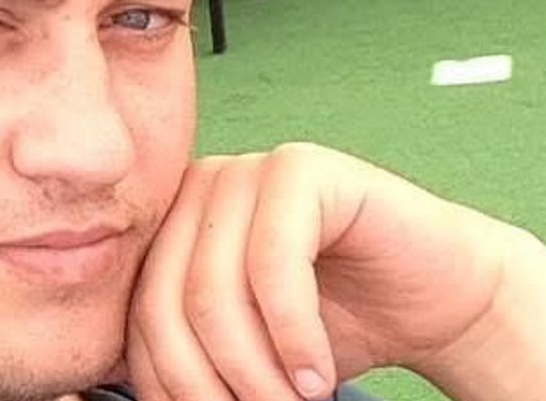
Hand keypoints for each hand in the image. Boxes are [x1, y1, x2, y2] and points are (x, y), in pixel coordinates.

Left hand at [127, 143, 518, 400]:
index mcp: (170, 228)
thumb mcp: (241, 352)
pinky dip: (293, 336)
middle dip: (206, 383)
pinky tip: (315, 376)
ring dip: (252, 370)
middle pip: (165, 303)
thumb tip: (107, 392)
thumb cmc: (332, 329)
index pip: (135, 316)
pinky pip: (272, 263)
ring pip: (211, 289)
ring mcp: (247, 171)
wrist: (438, 300)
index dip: (166, 385)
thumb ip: (182, 357)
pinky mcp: (301, 168)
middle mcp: (198, 191)